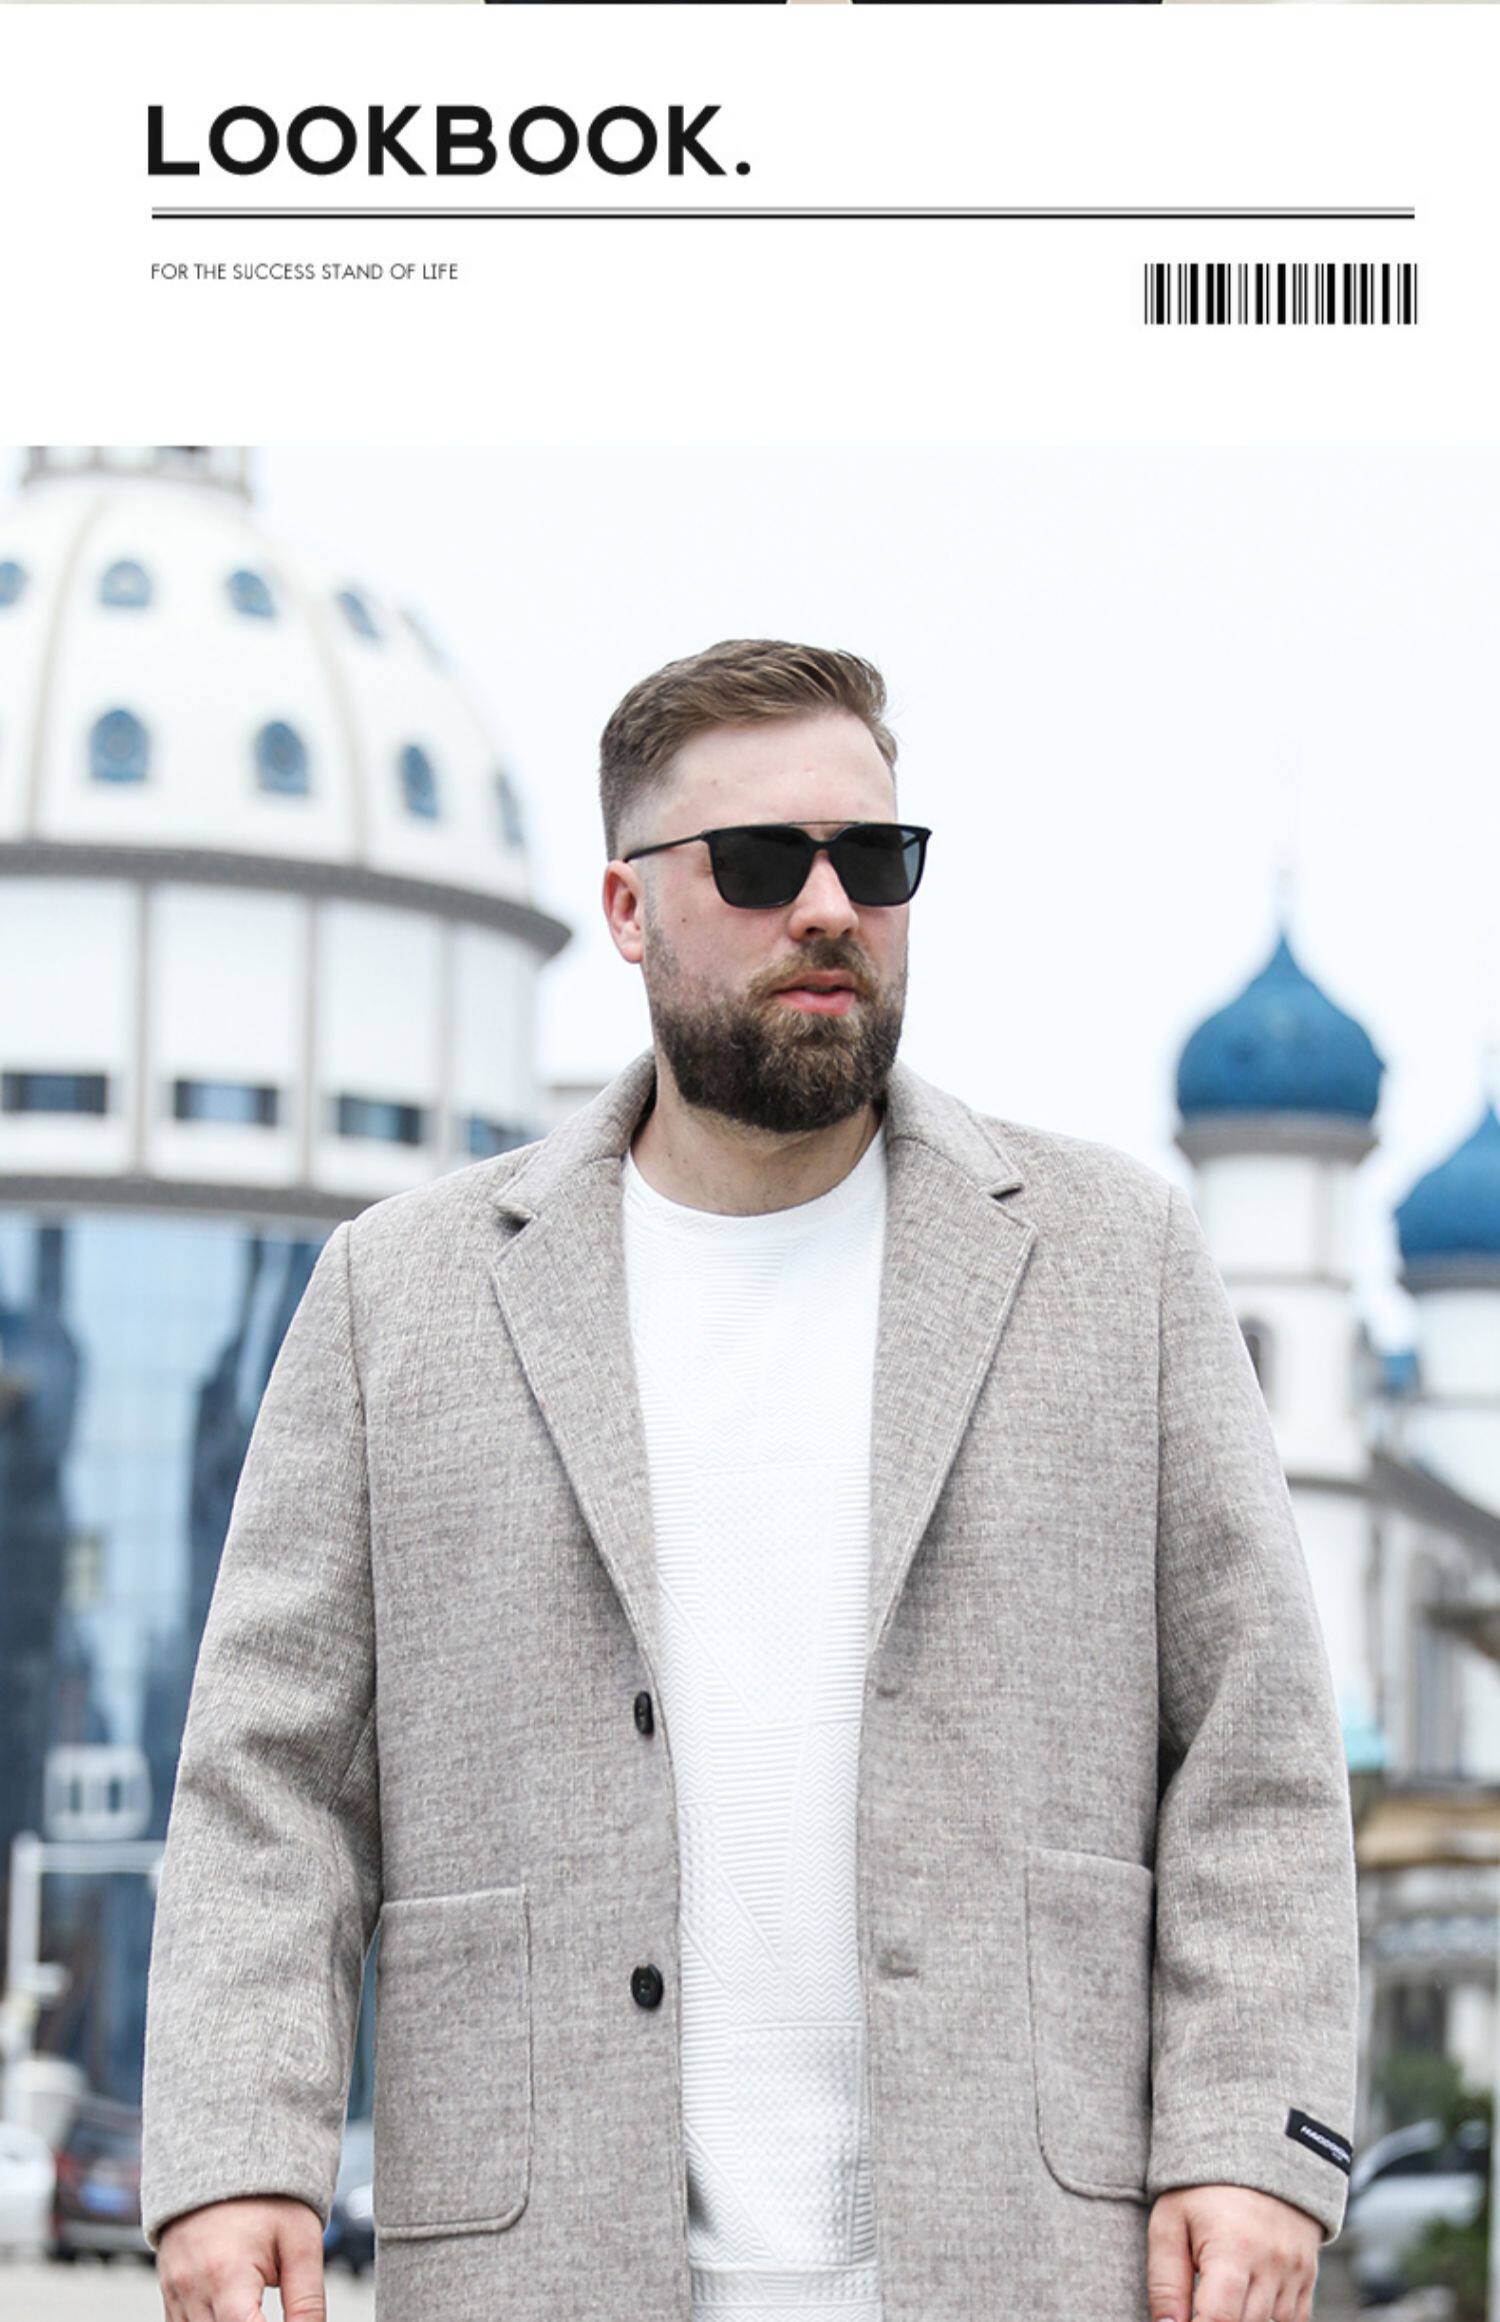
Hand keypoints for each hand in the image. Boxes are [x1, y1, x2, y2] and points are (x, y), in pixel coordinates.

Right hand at [156, 2193, 326, 2321]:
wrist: (224, 2158)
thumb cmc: (267, 2198)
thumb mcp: (300, 2243)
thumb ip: (307, 2301)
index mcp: (226, 2276)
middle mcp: (192, 2289)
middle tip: (269, 2307)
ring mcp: (174, 2292)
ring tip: (253, 2303)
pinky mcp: (168, 2293)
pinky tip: (234, 2312)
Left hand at [1147, 2183, 1322, 2321]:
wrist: (1256, 2150)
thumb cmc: (1202, 2189)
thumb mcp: (1170, 2222)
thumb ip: (1165, 2281)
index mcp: (1233, 2250)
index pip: (1218, 2320)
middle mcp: (1272, 2265)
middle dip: (1218, 2318)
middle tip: (1201, 2297)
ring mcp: (1296, 2272)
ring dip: (1244, 2317)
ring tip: (1224, 2288)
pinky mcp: (1309, 2276)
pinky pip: (1294, 2320)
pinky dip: (1270, 2317)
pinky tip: (1248, 2296)